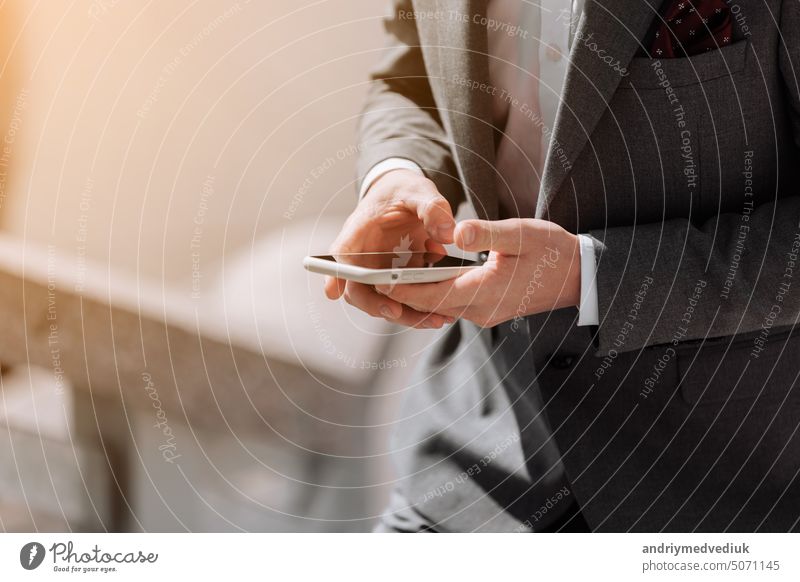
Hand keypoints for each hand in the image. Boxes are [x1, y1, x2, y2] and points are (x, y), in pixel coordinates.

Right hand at [324, 169, 455, 328]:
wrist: (409, 195)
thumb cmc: (403, 190)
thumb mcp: (418, 190)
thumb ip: (432, 208)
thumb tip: (447, 233)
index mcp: (358, 233)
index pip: (341, 257)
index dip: (335, 277)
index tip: (335, 292)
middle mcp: (364, 258)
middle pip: (359, 291)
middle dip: (376, 305)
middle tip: (397, 312)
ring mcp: (381, 273)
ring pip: (384, 302)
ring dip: (406, 315)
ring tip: (435, 319)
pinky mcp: (399, 280)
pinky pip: (406, 301)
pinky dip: (422, 309)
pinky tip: (445, 312)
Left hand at [375, 218, 581, 327]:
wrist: (578, 276)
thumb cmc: (552, 252)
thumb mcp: (521, 234)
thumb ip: (486, 232)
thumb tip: (455, 232)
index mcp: (484, 292)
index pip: (431, 297)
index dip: (401, 290)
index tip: (376, 279)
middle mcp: (480, 310)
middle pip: (429, 306)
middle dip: (402, 293)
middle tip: (374, 276)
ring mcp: (485, 313)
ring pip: (440, 308)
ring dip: (418, 295)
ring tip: (392, 276)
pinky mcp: (489, 310)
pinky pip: (453, 305)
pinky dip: (436, 294)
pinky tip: (425, 277)